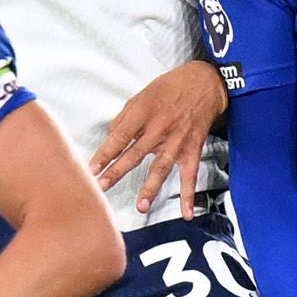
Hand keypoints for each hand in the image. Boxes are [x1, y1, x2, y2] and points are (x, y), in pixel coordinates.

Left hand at [88, 60, 228, 216]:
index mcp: (143, 113)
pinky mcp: (192, 149)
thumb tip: (112, 138)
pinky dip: (189, 195)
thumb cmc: (171, 87)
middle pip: (134, 155)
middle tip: (101, 187)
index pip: (119, 137)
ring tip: (140, 206)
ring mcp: (177, 141)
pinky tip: (186, 212)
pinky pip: (190, 176)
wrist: (205, 84)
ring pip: (161, 168)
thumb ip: (125, 118)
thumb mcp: (142, 95)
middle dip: (116, 173)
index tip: (91, 168)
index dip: (104, 154)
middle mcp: (159, 129)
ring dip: (150, 188)